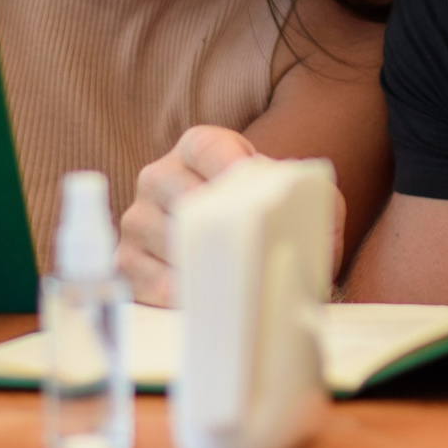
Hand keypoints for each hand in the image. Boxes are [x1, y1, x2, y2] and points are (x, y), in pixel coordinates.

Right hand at [117, 125, 347, 306]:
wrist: (231, 244)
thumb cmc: (263, 217)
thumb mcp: (296, 199)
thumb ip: (315, 202)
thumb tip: (322, 227)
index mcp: (198, 148)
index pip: (208, 148)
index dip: (229, 164)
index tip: (250, 181)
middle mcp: (159, 177)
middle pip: (183, 196)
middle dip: (219, 223)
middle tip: (251, 246)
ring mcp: (137, 219)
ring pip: (165, 240)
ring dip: (202, 263)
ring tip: (236, 279)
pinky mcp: (126, 262)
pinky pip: (149, 281)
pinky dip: (180, 294)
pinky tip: (207, 300)